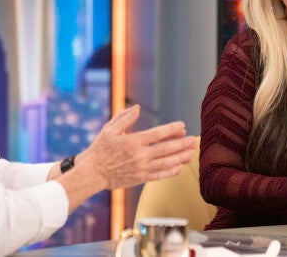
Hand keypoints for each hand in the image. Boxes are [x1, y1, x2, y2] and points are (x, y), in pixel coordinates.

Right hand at [76, 105, 197, 189]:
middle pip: (166, 149)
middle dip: (182, 144)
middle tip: (194, 140)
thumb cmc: (99, 149)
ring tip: (192, 153)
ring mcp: (141, 168)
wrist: (92, 173)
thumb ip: (124, 118)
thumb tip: (138, 108)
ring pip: (166, 163)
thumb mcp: (109, 129)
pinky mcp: (140, 178)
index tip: (182, 125)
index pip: (158, 134)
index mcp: (133, 141)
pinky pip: (160, 175)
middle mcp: (139, 156)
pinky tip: (180, 167)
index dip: (172, 129)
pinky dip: (171, 171)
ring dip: (181, 158)